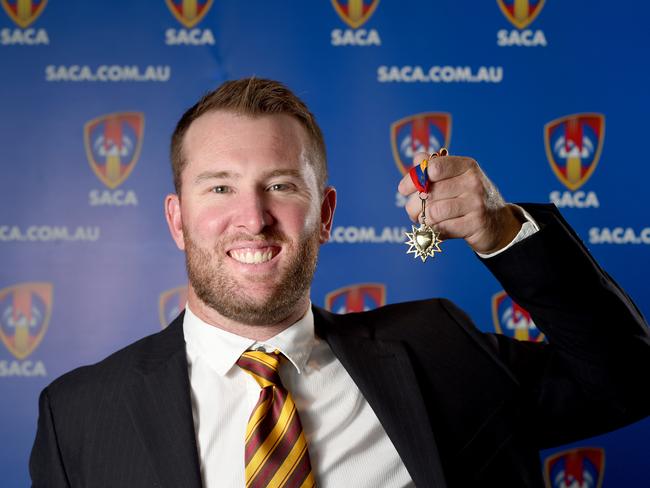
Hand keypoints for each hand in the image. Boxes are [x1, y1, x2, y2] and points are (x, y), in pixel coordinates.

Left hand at [397, 152, 522, 253]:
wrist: (498, 223)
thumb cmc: (469, 198)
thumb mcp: (456, 178)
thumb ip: (435, 167)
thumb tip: (418, 158)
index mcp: (466, 166)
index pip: (433, 168)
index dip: (413, 179)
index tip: (404, 189)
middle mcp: (473, 182)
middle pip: (428, 193)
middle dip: (413, 205)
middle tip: (412, 212)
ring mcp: (476, 203)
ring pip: (433, 212)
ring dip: (422, 220)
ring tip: (423, 221)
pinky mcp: (476, 224)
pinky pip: (442, 228)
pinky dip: (435, 231)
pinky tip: (438, 229)